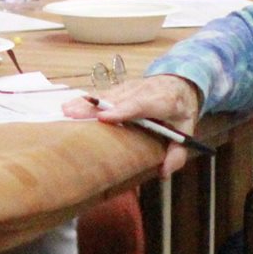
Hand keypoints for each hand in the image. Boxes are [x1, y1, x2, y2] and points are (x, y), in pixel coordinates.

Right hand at [66, 74, 202, 176]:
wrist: (180, 81)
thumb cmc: (180, 109)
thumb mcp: (187, 131)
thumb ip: (177, 152)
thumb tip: (164, 172)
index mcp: (164, 101)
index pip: (142, 104)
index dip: (123, 110)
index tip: (105, 117)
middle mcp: (144, 90)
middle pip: (118, 99)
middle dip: (95, 107)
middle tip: (73, 115)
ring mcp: (130, 87)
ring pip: (107, 95)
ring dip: (86, 103)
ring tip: (66, 111)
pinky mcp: (121, 88)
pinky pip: (103, 94)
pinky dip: (86, 100)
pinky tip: (70, 105)